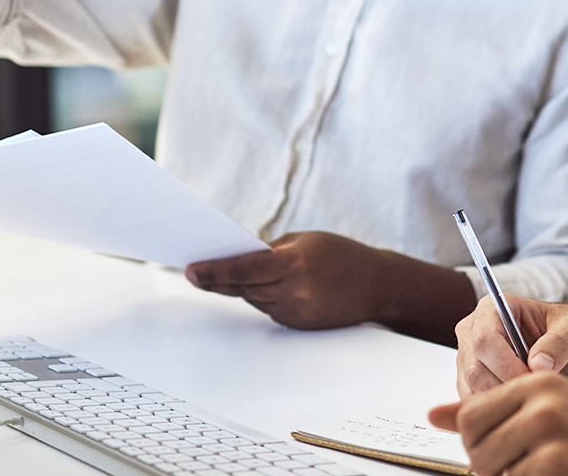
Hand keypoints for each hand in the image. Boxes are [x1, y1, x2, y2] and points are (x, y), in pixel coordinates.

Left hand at [184, 231, 387, 330]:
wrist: (377, 285)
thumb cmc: (341, 254)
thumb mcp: (305, 241)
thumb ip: (271, 251)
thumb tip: (237, 260)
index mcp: (295, 263)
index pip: (245, 268)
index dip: (214, 271)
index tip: (189, 270)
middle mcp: (295, 291)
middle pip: (244, 287)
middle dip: (221, 278)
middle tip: (196, 269)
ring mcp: (297, 312)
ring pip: (255, 300)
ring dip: (245, 287)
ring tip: (241, 273)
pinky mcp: (300, 325)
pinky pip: (270, 310)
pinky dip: (266, 297)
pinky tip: (272, 287)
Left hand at [430, 373, 567, 475]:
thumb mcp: (545, 410)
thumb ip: (487, 410)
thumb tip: (433, 415)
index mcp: (538, 382)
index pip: (471, 415)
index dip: (477, 443)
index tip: (500, 451)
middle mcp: (543, 403)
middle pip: (477, 448)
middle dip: (493, 467)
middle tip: (525, 465)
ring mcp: (551, 436)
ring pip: (492, 471)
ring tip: (543, 468)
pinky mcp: (557, 465)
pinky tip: (557, 474)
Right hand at [456, 296, 567, 396]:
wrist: (563, 349)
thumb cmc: (566, 333)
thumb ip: (560, 343)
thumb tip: (539, 365)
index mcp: (492, 309)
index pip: (485, 340)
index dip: (506, 366)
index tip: (533, 382)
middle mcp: (471, 331)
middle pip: (474, 369)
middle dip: (506, 388)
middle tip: (536, 398)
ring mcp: (467, 359)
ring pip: (472, 391)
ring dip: (502, 402)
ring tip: (532, 400)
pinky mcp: (468, 382)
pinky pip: (474, 404)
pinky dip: (497, 411)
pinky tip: (521, 406)